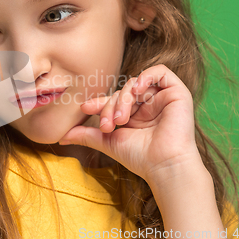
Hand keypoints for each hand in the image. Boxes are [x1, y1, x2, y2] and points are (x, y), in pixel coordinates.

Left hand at [59, 64, 203, 183]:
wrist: (163, 165)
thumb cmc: (138, 157)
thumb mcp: (107, 142)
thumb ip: (86, 135)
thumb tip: (60, 137)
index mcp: (135, 115)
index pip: (114, 100)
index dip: (100, 102)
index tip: (85, 108)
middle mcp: (148, 105)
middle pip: (122, 91)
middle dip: (110, 106)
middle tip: (107, 125)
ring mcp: (162, 98)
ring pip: (136, 83)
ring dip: (123, 98)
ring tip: (121, 119)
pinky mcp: (177, 93)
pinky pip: (160, 72)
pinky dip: (145, 77)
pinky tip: (137, 92)